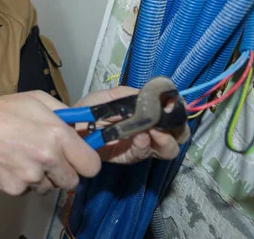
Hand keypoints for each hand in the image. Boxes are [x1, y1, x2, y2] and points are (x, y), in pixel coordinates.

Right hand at [0, 91, 100, 195]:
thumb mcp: (37, 100)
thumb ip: (64, 114)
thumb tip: (82, 127)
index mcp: (56, 136)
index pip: (91, 165)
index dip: (85, 161)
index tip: (78, 158)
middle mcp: (46, 160)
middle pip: (72, 181)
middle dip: (63, 171)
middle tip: (48, 158)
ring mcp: (30, 178)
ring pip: (49, 187)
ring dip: (41, 177)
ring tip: (23, 156)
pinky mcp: (14, 190)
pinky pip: (28, 190)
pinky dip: (22, 181)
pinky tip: (10, 163)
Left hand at [72, 86, 189, 164]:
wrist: (73, 124)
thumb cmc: (92, 109)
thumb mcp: (113, 96)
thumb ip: (134, 96)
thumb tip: (156, 96)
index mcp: (149, 115)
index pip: (174, 116)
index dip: (177, 111)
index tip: (173, 105)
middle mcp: (151, 131)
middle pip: (179, 136)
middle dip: (177, 129)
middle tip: (167, 123)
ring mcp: (142, 146)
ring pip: (168, 149)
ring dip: (164, 139)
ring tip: (154, 132)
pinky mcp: (130, 157)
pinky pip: (144, 153)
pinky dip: (145, 145)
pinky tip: (139, 137)